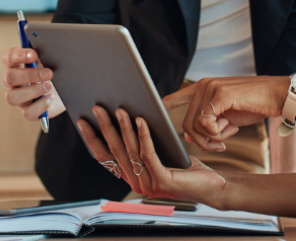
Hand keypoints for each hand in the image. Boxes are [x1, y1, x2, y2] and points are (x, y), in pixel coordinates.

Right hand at [2, 47, 65, 119]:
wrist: (69, 90)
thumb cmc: (56, 70)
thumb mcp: (52, 59)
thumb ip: (46, 51)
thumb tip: (47, 43)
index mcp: (17, 65)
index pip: (9, 58)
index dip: (20, 55)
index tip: (34, 54)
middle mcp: (14, 82)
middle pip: (10, 78)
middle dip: (30, 75)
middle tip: (49, 73)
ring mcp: (20, 98)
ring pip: (12, 97)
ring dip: (32, 91)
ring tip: (50, 86)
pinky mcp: (29, 111)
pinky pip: (27, 113)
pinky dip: (40, 106)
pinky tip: (50, 98)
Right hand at [75, 106, 226, 203]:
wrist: (213, 186)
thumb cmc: (185, 167)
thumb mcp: (160, 153)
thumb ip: (142, 144)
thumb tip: (128, 115)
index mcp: (132, 176)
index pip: (105, 157)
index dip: (93, 139)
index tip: (83, 121)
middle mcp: (136, 182)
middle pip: (115, 151)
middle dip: (104, 127)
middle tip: (96, 108)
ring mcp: (148, 184)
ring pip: (130, 150)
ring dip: (123, 127)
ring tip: (119, 109)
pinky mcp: (162, 181)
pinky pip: (148, 153)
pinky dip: (143, 135)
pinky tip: (141, 119)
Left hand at [163, 76, 289, 151]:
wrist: (277, 96)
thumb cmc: (253, 106)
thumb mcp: (227, 117)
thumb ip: (207, 123)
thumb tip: (186, 135)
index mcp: (203, 88)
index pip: (174, 97)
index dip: (162, 107)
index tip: (150, 115)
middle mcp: (204, 85)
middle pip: (186, 122)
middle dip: (199, 141)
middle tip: (217, 146)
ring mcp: (211, 88)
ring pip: (195, 125)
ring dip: (210, 139)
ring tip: (225, 138)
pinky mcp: (220, 94)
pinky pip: (206, 122)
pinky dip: (216, 133)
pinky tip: (231, 131)